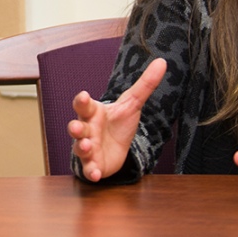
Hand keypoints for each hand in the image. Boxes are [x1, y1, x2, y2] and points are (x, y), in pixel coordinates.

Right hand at [67, 57, 164, 182]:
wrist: (116, 147)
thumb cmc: (118, 122)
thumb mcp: (132, 104)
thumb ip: (145, 84)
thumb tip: (162, 62)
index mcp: (93, 112)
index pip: (83, 104)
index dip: (82, 100)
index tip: (84, 95)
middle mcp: (86, 129)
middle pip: (75, 126)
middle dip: (75, 127)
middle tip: (77, 126)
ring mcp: (88, 148)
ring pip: (79, 148)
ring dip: (82, 147)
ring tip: (87, 146)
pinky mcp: (93, 165)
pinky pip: (89, 169)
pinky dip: (90, 172)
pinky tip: (95, 174)